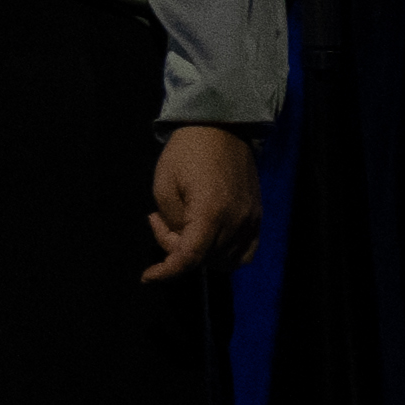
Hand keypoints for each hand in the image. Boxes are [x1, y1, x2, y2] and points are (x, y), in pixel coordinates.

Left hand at [140, 122, 258, 285]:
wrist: (221, 128)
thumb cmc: (186, 153)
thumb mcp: (164, 186)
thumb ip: (173, 223)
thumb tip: (182, 243)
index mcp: (211, 211)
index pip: (190, 256)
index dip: (167, 271)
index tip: (148, 276)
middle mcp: (237, 221)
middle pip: (205, 259)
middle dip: (177, 251)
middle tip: (160, 223)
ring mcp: (251, 221)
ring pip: (224, 260)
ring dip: (199, 252)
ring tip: (181, 224)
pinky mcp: (257, 217)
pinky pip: (244, 252)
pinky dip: (223, 254)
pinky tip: (204, 237)